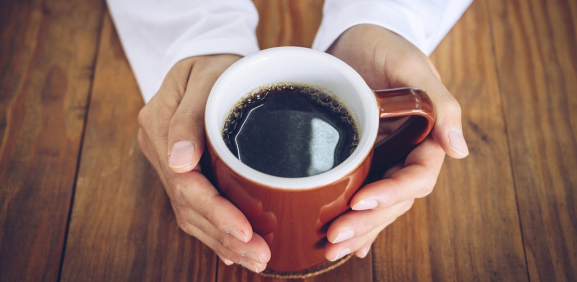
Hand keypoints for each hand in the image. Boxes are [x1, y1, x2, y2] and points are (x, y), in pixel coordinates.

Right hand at [137, 55, 270, 271]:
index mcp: (159, 127)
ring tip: (254, 259)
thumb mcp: (206, 77)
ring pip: (192, 213)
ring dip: (222, 241)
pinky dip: (215, 231)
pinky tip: (233, 250)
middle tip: (260, 256)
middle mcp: (161, 151)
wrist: (207, 54)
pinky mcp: (185, 168)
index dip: (216, 212)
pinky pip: (195, 206)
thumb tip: (180, 163)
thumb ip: (189, 118)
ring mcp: (170, 162)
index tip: (245, 231)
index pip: (185, 183)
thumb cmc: (214, 62)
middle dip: (225, 236)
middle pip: (189, 206)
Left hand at [324, 24, 468, 259]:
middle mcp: (406, 155)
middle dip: (368, 222)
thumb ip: (439, 105)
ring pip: (378, 205)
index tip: (361, 202)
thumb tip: (459, 150)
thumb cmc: (385, 47)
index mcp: (426, 138)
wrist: (357, 42)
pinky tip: (348, 244)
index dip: (391, 193)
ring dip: (359, 230)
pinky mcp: (362, 161)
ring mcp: (385, 161)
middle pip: (395, 200)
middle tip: (336, 236)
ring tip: (331, 248)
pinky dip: (358, 221)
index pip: (416, 177)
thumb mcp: (411, 66)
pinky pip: (363, 195)